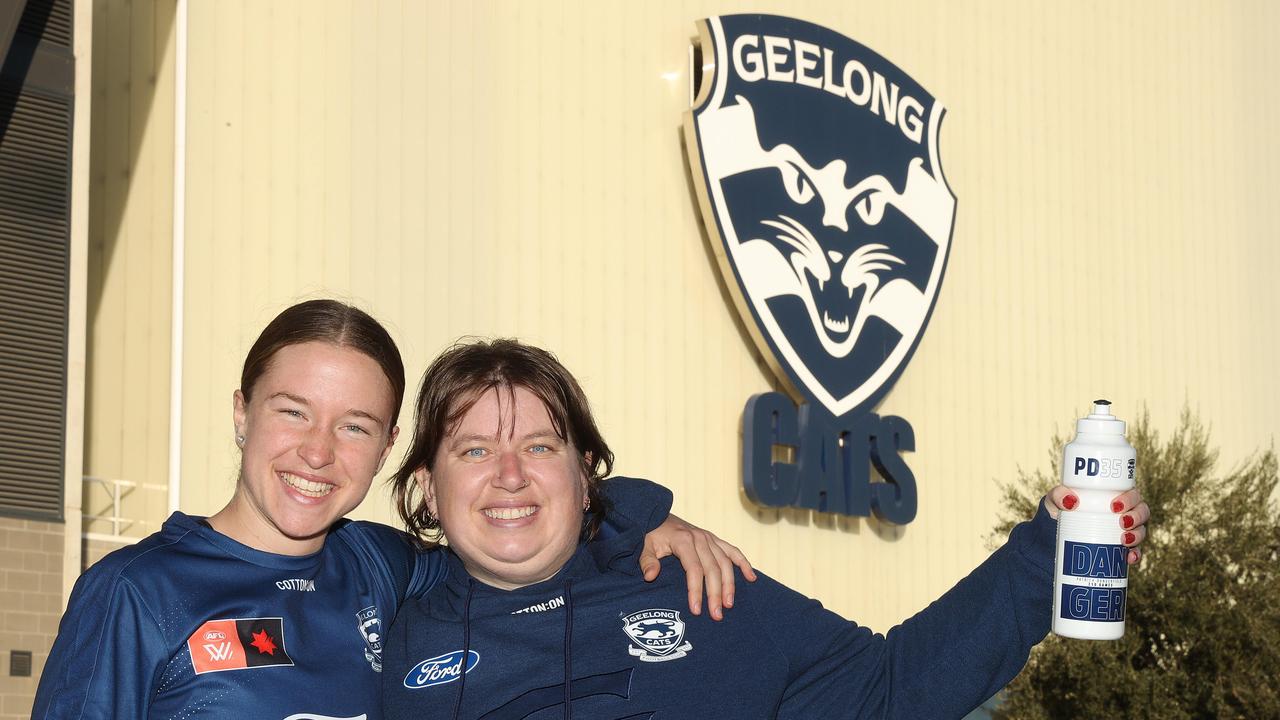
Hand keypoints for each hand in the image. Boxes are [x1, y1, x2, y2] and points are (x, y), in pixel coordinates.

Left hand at [640, 514, 755, 619]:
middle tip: (716, 615)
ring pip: (725, 562)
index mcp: (683, 540)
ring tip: (729, 604)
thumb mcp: (643, 546)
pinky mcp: (713, 539)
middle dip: (715, 593)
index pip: (694, 569)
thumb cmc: (649, 534)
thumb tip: (652, 576)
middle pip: (713, 569)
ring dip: (730, 584)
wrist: (655, 515)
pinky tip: (751, 578)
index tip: (696, 609)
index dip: (696, 590)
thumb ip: (647, 561)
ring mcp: (709, 538)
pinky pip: (733, 551)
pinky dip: (743, 563)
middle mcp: (699, 538)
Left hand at [1045, 485, 1149, 564]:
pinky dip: (1135, 555)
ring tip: (1124, 540)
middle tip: (1122, 522)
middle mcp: (1124, 512)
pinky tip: (1129, 558)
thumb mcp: (1054, 501)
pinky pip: (1136, 552)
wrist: (1054, 536)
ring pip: (1141, 531)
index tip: (1115, 505)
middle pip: (1142, 511)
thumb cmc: (1059, 511)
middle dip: (1136, 517)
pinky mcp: (1122, 549)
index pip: (1131, 493)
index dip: (1130, 498)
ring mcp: (1125, 531)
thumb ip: (1058, 495)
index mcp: (1113, 496)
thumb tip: (1071, 501)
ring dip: (1138, 535)